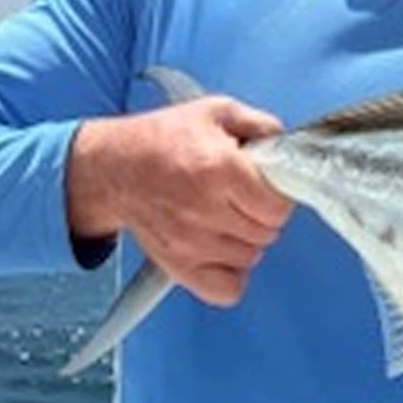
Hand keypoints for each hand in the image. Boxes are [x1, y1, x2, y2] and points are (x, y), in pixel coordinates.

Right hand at [67, 96, 291, 306]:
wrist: (112, 167)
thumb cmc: (162, 138)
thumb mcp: (216, 112)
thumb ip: (261, 125)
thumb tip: (290, 146)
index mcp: (219, 168)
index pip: (279, 204)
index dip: (278, 194)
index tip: (264, 186)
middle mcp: (205, 209)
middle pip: (268, 231)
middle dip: (262, 214)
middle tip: (242, 197)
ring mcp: (190, 243)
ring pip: (251, 257)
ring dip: (246, 239)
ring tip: (225, 216)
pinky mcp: (178, 266)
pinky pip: (227, 290)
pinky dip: (231, 274)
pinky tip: (221, 248)